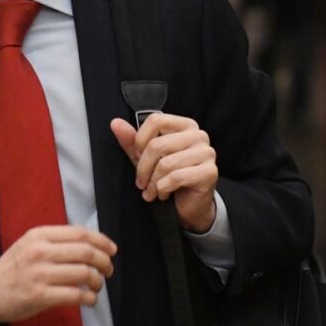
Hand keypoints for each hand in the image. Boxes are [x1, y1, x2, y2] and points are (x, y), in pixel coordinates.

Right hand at [0, 225, 116, 325]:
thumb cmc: (12, 269)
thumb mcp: (30, 245)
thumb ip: (55, 242)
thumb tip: (91, 244)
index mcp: (39, 235)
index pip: (80, 234)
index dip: (102, 241)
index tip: (112, 250)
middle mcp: (40, 251)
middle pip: (86, 252)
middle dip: (104, 262)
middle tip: (108, 271)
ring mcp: (39, 274)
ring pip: (84, 274)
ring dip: (98, 282)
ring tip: (97, 287)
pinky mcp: (40, 296)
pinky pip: (75, 295)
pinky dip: (89, 298)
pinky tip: (89, 300)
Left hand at [110, 113, 218, 232]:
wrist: (191, 206)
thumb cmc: (170, 178)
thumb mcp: (147, 158)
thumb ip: (132, 141)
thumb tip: (116, 124)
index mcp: (185, 125)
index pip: (156, 120)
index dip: (140, 140)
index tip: (137, 156)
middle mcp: (198, 135)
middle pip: (158, 144)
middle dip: (143, 168)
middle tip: (141, 182)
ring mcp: (206, 153)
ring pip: (166, 163)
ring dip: (152, 182)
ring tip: (151, 191)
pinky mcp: (209, 172)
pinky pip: (176, 177)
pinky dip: (163, 189)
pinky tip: (163, 194)